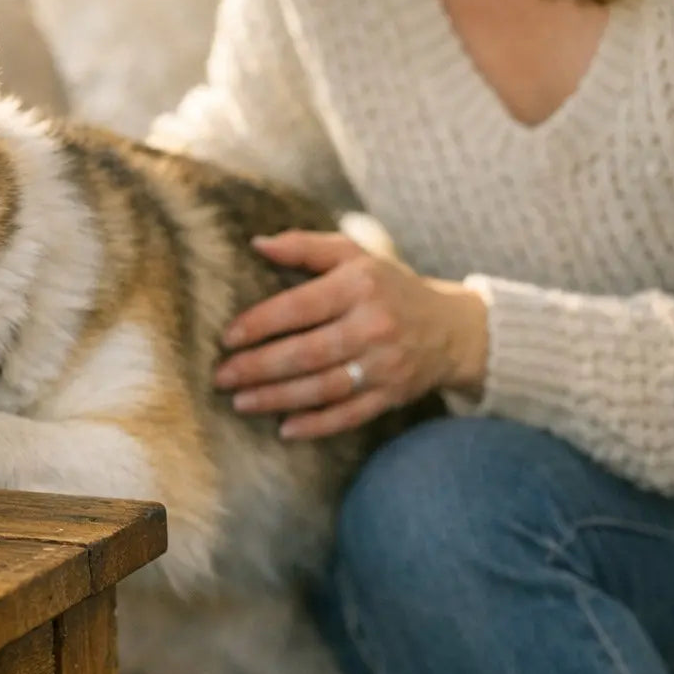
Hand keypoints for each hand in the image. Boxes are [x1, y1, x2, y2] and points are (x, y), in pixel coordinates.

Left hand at [213, 230, 489, 438]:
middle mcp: (374, 325)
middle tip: (221, 377)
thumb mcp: (353, 255)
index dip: (260, 323)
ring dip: (278, 398)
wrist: (452, 329)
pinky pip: (351, 415)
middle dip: (259, 367)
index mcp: (360, 285)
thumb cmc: (387, 286)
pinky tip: (285, 429)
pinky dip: (317, 425)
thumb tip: (256, 243)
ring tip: (241, 402)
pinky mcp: (393, 395)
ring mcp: (385, 364)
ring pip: (324, 387)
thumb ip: (305, 247)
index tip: (227, 338)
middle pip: (307, 352)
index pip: (301, 306)